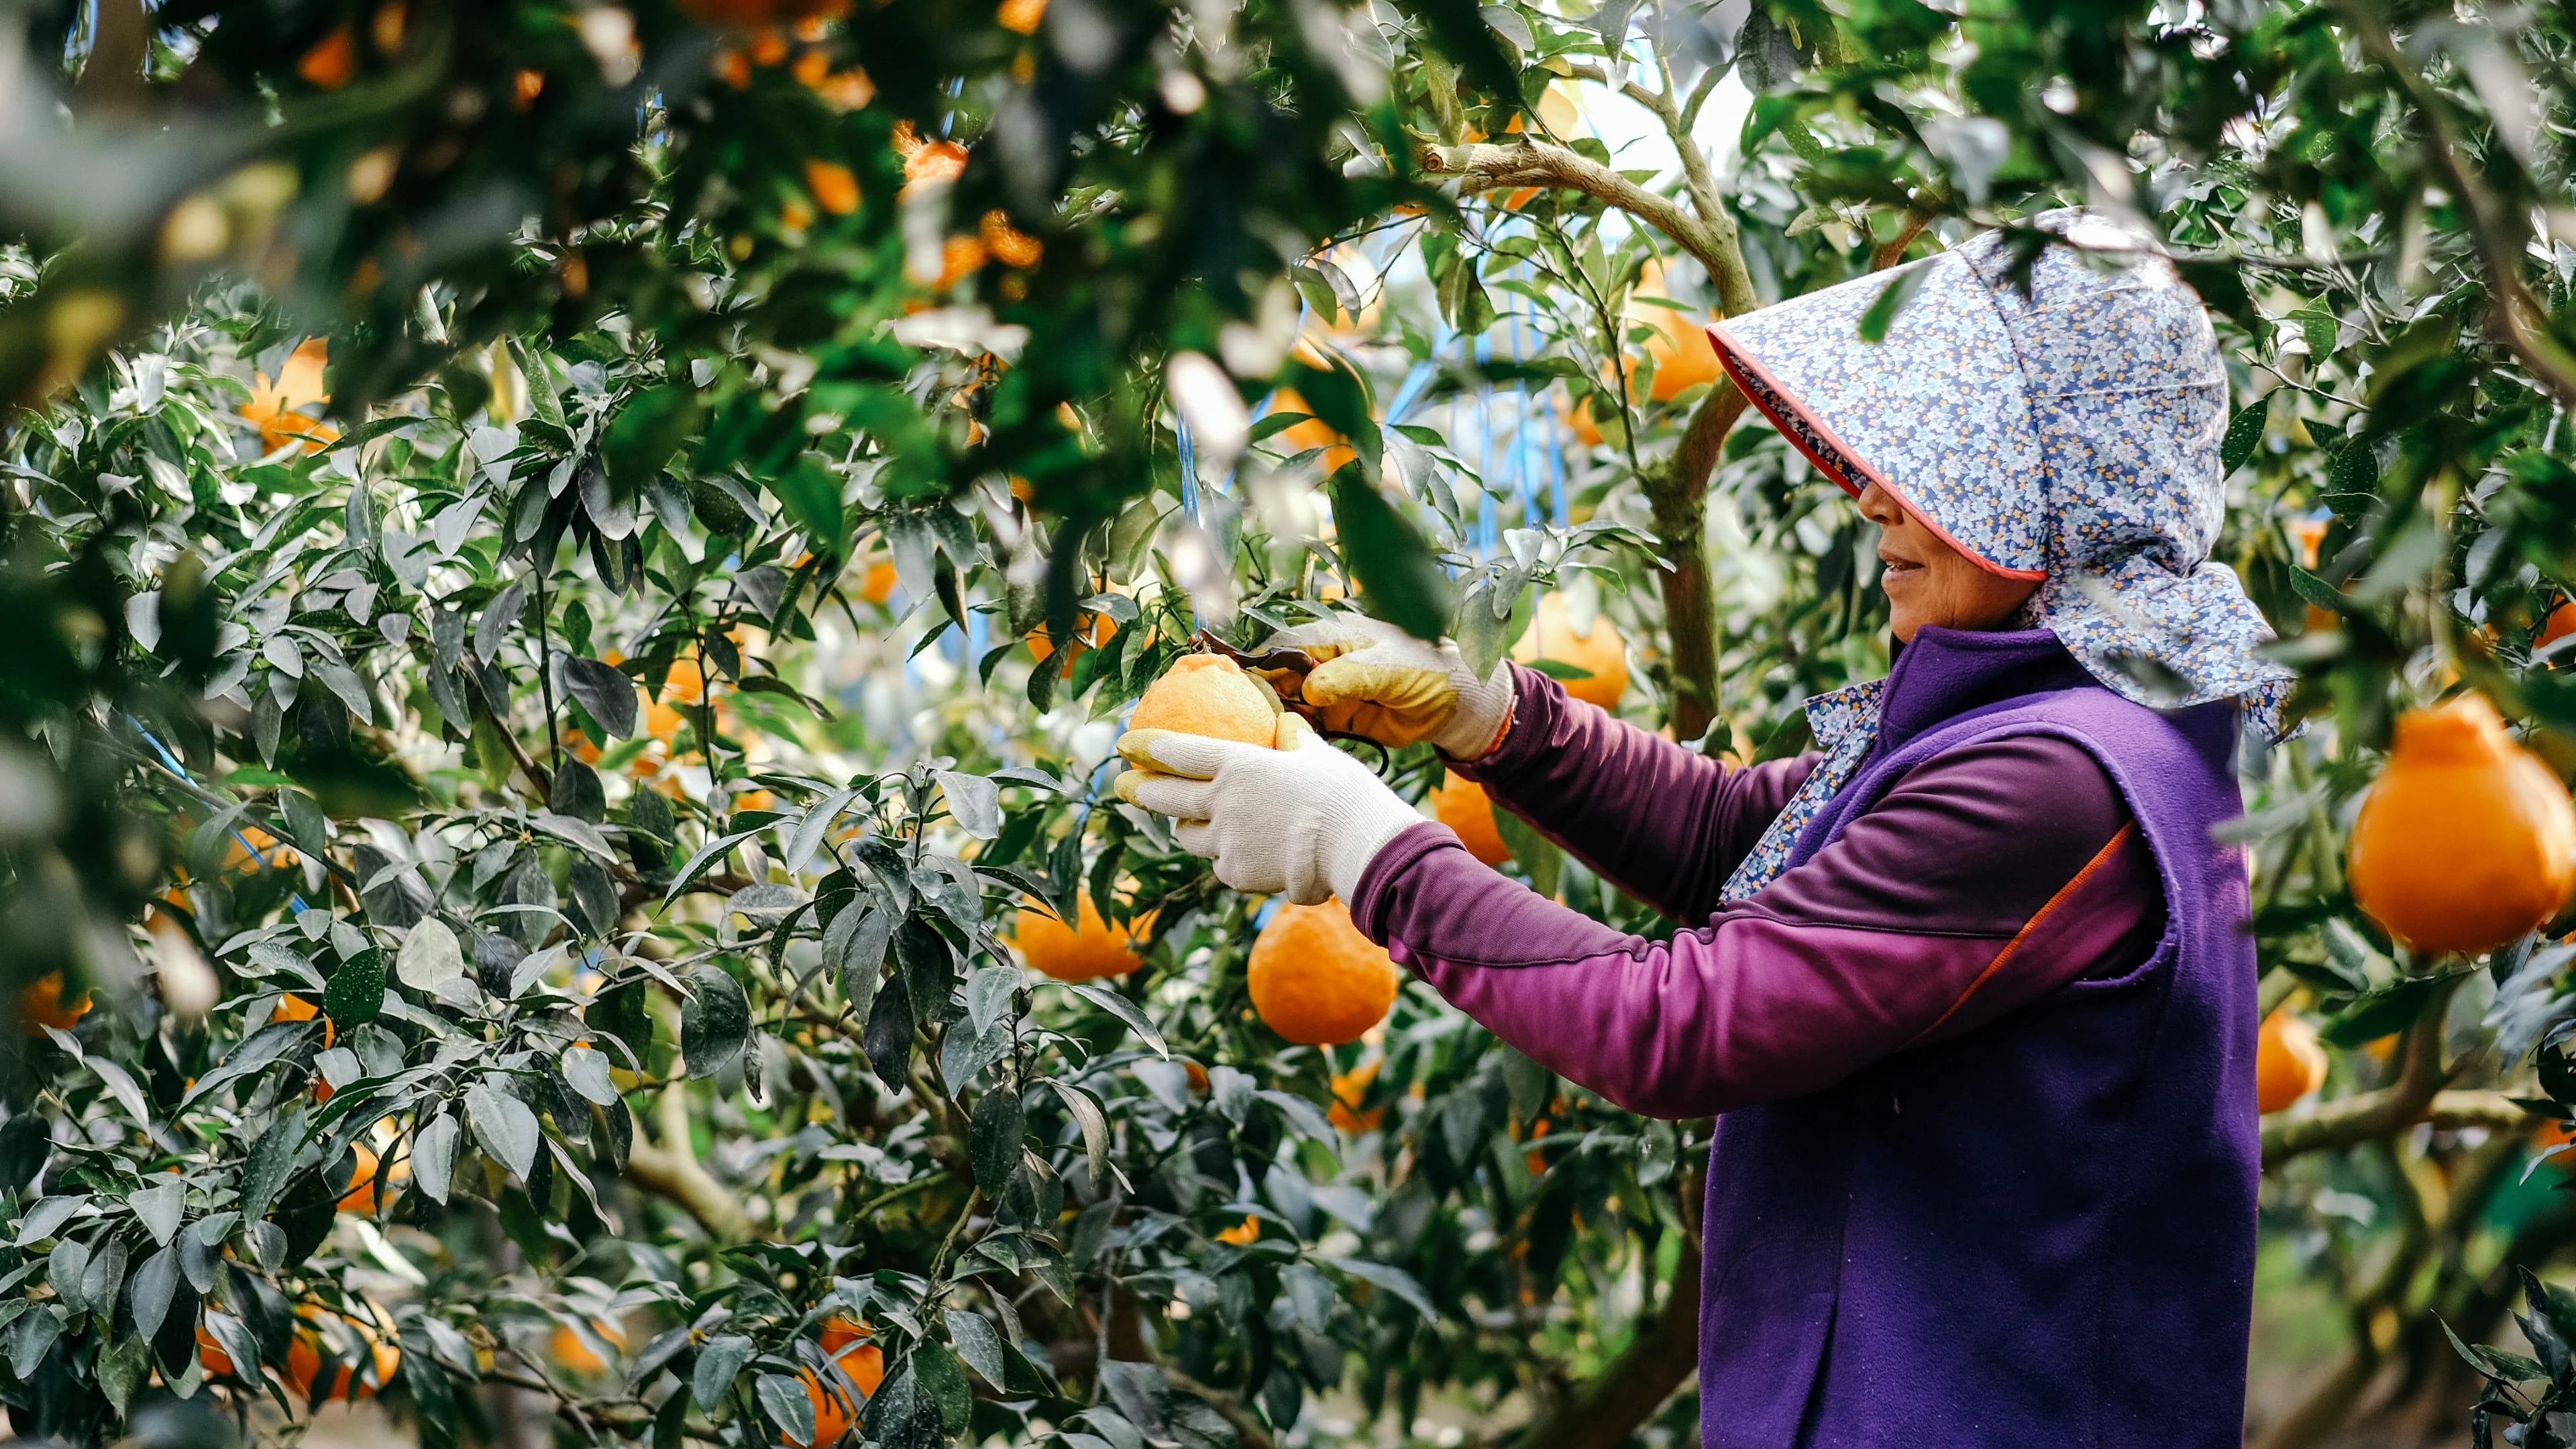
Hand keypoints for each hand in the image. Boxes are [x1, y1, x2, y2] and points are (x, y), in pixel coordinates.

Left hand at [1112, 718, 1424, 902]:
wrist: (1354, 846)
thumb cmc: (1342, 793)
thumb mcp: (1318, 755)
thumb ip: (1295, 740)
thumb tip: (1287, 725)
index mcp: (1238, 764)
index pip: (1179, 752)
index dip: (1148, 747)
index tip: (1127, 744)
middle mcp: (1222, 801)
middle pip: (1166, 796)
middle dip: (1139, 790)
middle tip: (1122, 787)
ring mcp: (1225, 840)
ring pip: (1190, 837)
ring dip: (1188, 828)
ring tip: (1191, 826)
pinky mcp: (1236, 873)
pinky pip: (1222, 864)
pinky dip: (1229, 859)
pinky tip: (1250, 856)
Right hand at [1252, 614, 1513, 757]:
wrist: (1457, 703)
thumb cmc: (1426, 669)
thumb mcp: (1385, 669)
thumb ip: (1345, 678)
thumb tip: (1307, 690)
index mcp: (1333, 636)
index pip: (1284, 645)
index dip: (1259, 662)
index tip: (1238, 684)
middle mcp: (1325, 661)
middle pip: (1279, 674)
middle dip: (1262, 694)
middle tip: (1246, 717)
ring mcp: (1330, 689)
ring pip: (1288, 701)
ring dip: (1276, 716)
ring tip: (1261, 733)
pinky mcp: (1338, 716)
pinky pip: (1308, 724)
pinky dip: (1296, 732)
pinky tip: (1284, 743)